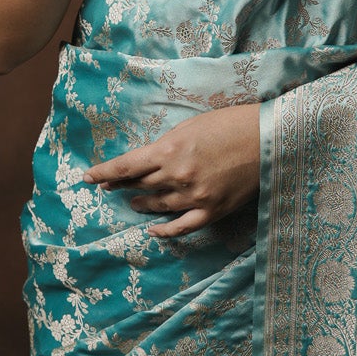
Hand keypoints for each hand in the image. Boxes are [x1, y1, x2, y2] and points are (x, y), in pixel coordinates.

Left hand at [82, 102, 260, 238]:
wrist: (267, 138)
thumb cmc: (229, 124)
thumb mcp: (190, 127)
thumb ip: (167, 146)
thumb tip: (149, 160)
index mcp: (168, 151)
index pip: (125, 167)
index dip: (104, 172)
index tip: (89, 177)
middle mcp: (176, 176)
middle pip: (139, 186)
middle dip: (120, 186)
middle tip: (108, 187)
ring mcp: (194, 196)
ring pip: (157, 206)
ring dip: (141, 204)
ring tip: (134, 203)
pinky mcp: (211, 211)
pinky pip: (181, 227)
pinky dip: (164, 231)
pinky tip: (153, 230)